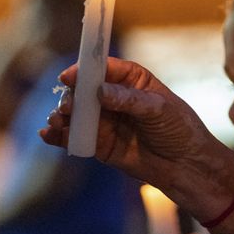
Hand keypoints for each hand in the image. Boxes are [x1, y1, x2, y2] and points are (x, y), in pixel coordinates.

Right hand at [41, 57, 220, 187]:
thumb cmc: (179, 130)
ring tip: (57, 121)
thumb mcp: (159, 110)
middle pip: (84, 90)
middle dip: (71, 96)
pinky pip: (73, 136)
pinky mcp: (98, 143)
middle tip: (67, 106)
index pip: (104, 68)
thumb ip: (129, 100)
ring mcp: (105, 120)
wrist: (186, 166)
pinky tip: (48, 135)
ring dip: (61, 115)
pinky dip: (58, 135)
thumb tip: (99, 91)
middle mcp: (115, 97)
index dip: (85, 69)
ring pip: (74, 113)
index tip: (68, 76)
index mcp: (133, 80)